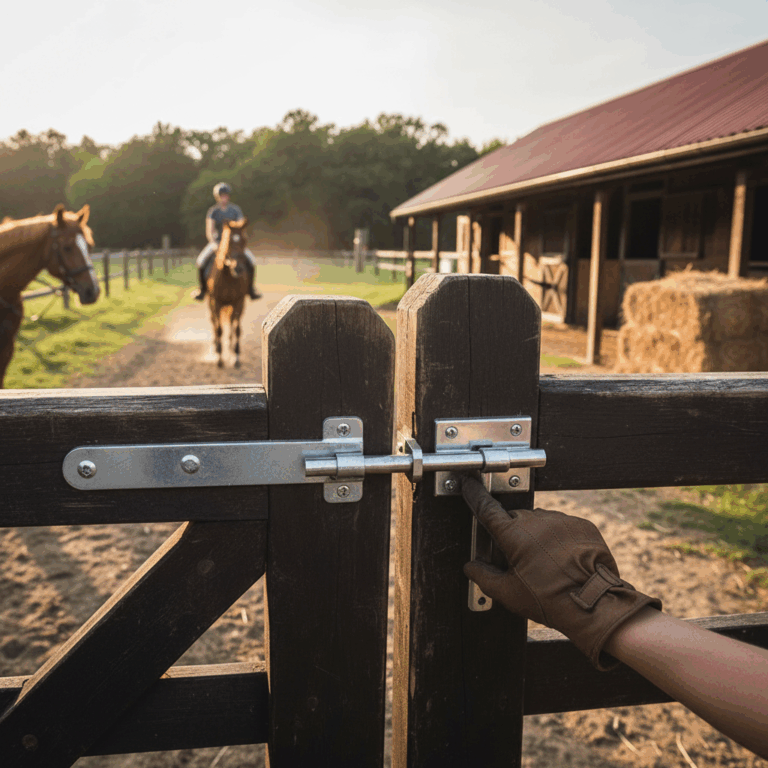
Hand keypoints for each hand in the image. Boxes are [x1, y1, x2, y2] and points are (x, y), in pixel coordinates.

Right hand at [461, 476, 660, 669]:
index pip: (486, 508)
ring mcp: (560, 519)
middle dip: (512, 535)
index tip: (468, 482)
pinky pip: (562, 526)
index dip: (474, 494)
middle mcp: (535, 520)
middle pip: (514, 520)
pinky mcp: (581, 524)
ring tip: (545, 565)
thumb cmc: (549, 600)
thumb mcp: (508, 593)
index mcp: (513, 534)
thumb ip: (483, 577)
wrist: (595, 603)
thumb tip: (470, 567)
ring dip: (536, 536)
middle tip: (518, 561)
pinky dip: (558, 538)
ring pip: (539, 522)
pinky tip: (563, 560)